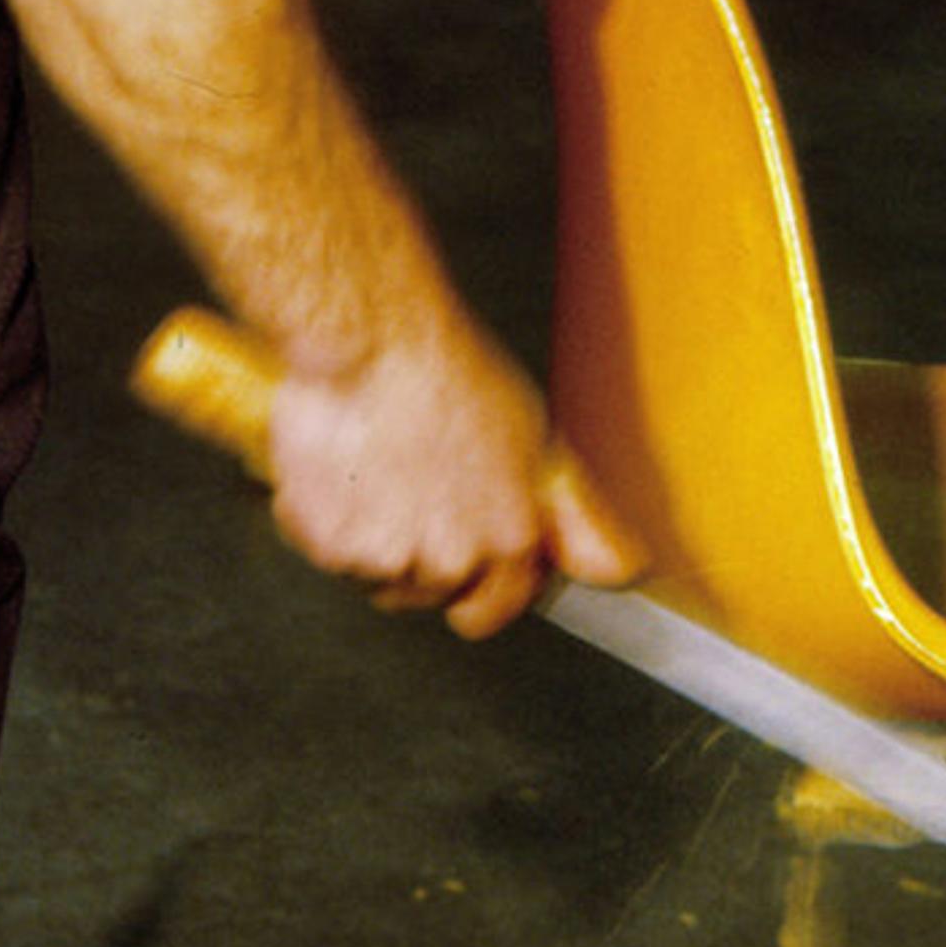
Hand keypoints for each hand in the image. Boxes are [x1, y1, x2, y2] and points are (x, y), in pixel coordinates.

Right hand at [261, 322, 645, 638]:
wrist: (371, 343)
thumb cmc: (448, 375)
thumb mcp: (536, 438)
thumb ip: (576, 517)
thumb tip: (620, 569)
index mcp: (510, 539)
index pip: (500, 604)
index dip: (481, 574)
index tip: (462, 542)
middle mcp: (455, 560)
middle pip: (432, 593)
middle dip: (421, 554)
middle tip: (413, 488)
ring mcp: (392, 560)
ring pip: (377, 576)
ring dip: (371, 538)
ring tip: (378, 469)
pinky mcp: (335, 549)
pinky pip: (327, 552)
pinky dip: (325, 519)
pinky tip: (343, 467)